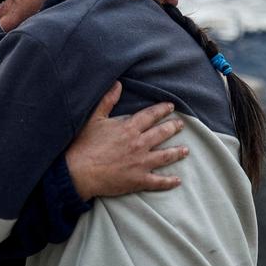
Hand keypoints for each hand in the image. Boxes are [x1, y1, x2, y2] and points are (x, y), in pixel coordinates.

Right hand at [66, 82, 188, 199]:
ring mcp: (141, 163)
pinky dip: (169, 181)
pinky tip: (177, 180)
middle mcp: (139, 144)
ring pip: (165, 156)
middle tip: (181, 125)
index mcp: (129, 128)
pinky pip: (158, 181)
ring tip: (186, 150)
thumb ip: (107, 100)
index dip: (162, 110)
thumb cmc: (84, 145)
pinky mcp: (138, 180)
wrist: (79, 172)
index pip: (151, 115)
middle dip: (173, 128)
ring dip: (177, 152)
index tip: (171, 106)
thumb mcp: (94, 118)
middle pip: (162, 133)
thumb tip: (117, 84)